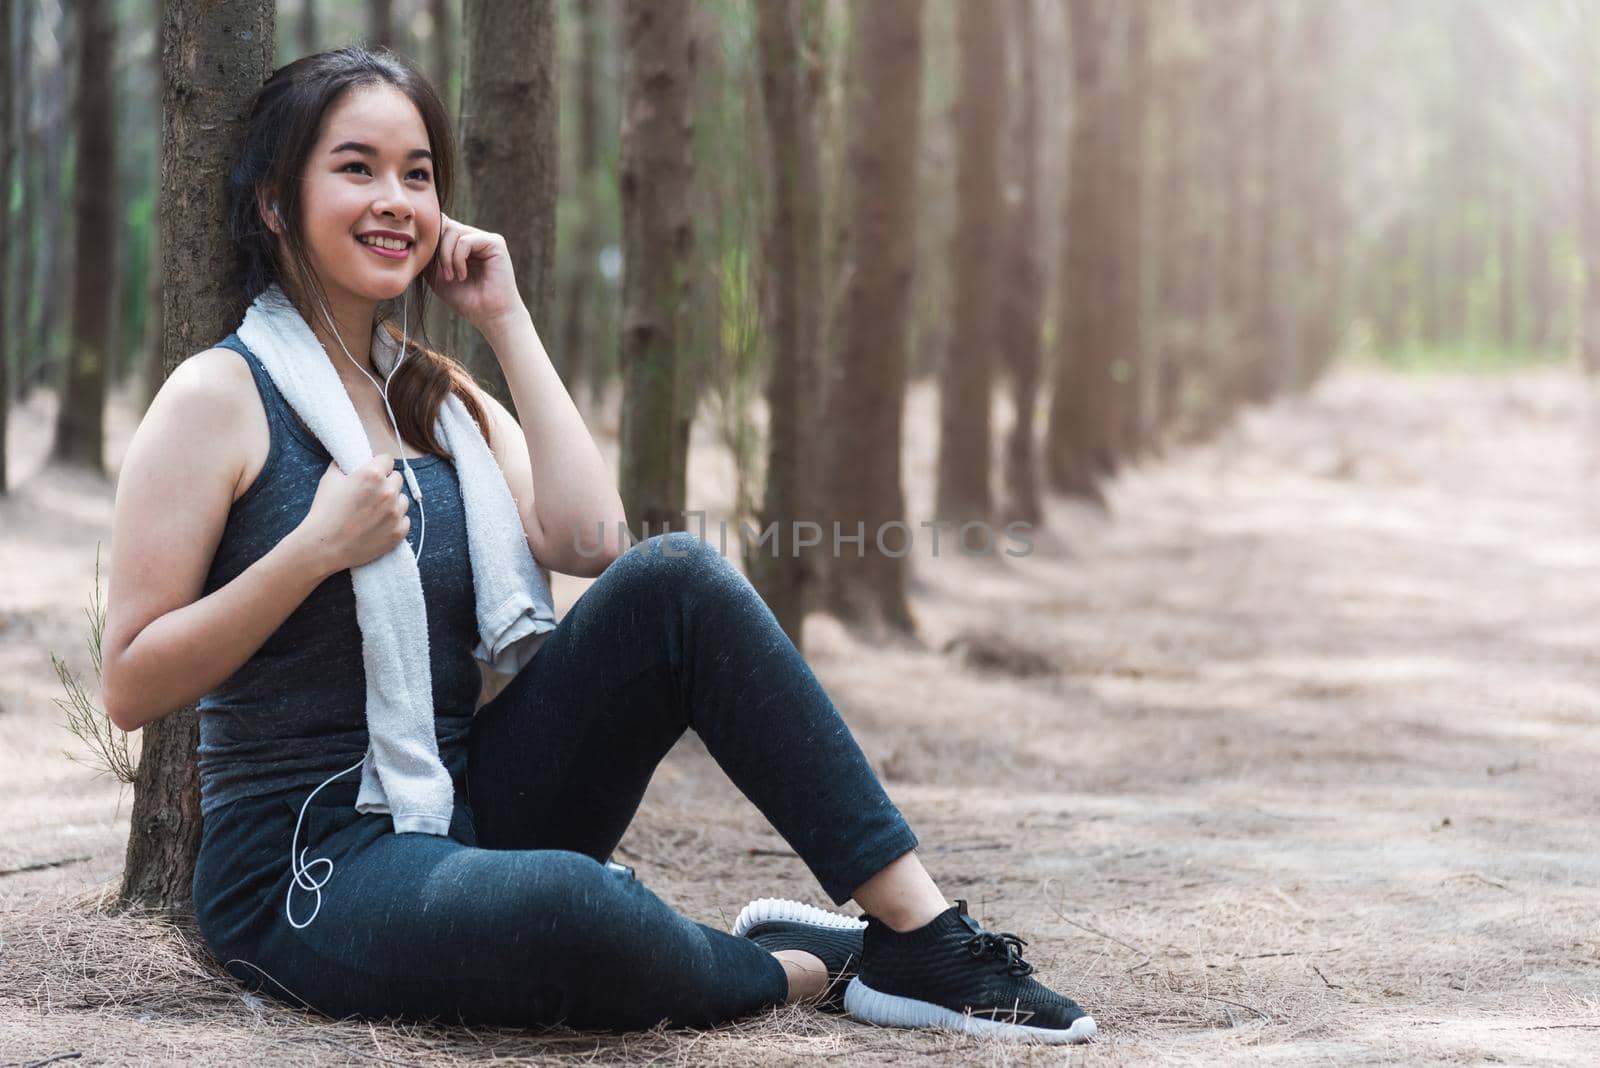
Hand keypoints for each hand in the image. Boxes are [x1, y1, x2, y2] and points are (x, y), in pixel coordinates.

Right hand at [294, 454, 411, 574]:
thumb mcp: (330, 480)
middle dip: (386, 483)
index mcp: (373, 475)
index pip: (387, 460)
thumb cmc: (325, 512)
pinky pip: (404, 520)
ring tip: (375, 511)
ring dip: (393, 502)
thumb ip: (343, 466)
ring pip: (403, 499)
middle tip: (372, 493)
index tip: (375, 472)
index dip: (379, 465)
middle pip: (397, 479)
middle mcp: (388, 492)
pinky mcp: (399, 532)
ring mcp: (396, 513)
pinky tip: (379, 524)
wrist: (324, 546)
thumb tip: (347, 460)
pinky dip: (395, 521)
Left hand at [422, 212, 522, 333]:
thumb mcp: (437, 276)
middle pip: (444, 225)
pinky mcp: (495, 243)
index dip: (431, 242)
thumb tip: (412, 238)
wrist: (489, 316)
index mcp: (462, 244)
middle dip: (437, 249)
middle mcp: (474, 237)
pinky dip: (458, 259)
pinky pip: (465, 240)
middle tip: (443, 275)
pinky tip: (462, 276)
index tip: (430, 268)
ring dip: (446, 256)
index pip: (440, 227)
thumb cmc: (465, 299)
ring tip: (451, 277)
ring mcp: (485, 239)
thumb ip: (428, 256)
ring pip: (453, 231)